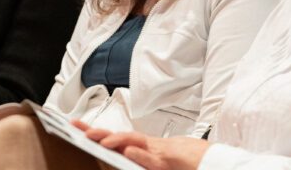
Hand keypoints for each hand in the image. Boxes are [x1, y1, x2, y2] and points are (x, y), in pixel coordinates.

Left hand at [73, 120, 209, 169]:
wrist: (214, 162)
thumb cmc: (188, 163)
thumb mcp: (160, 162)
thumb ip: (143, 159)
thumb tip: (125, 154)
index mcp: (146, 149)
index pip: (118, 140)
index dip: (98, 133)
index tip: (78, 128)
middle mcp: (151, 148)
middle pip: (121, 137)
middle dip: (98, 133)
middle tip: (76, 128)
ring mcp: (160, 153)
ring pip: (135, 143)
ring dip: (115, 140)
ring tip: (97, 139)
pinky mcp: (171, 161)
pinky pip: (153, 159)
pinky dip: (141, 155)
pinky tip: (129, 152)